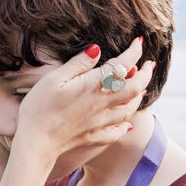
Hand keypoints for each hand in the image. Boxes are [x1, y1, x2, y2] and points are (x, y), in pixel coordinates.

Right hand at [13, 40, 153, 161]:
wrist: (36, 143)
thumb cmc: (39, 108)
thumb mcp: (54, 78)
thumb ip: (78, 64)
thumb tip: (96, 49)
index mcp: (93, 86)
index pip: (122, 65)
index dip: (134, 52)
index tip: (139, 42)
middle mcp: (102, 104)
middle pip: (135, 88)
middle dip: (145, 74)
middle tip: (150, 64)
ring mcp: (101, 122)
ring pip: (129, 109)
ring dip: (139, 96)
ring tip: (142, 88)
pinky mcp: (95, 136)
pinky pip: (117, 132)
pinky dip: (126, 125)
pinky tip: (127, 123)